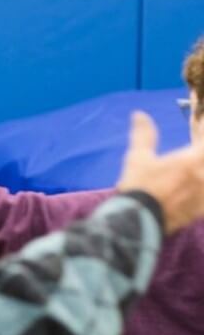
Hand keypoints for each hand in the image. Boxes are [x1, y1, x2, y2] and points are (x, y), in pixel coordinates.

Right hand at [116, 111, 203, 233]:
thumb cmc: (139, 185)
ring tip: (192, 171)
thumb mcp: (138, 157)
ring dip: (201, 171)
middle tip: (189, 153)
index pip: (203, 140)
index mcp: (193, 160)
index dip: (200, 130)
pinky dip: (201, 189)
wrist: (137, 220)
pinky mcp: (201, 210)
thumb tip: (139, 114)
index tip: (196, 125)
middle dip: (199, 151)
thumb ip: (144, 134)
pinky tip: (195, 187)